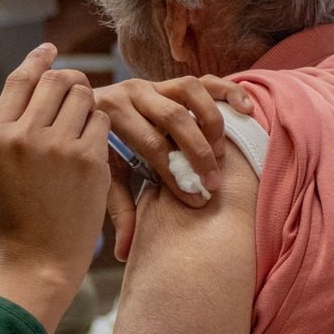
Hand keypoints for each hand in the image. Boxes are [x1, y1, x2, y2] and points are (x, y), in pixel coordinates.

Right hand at [0, 45, 111, 330]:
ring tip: (83, 127)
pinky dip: (101, 130)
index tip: (50, 50)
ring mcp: (57, 146)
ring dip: (88, 105)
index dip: (38, 59)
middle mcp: (23, 135)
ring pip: (84, 96)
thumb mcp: (0, 166)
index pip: (21, 79)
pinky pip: (103, 122)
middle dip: (70, 82)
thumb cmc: (20, 216)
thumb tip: (45, 81)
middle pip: (57, 80)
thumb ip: (16, 126)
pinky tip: (94, 148)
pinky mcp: (88, 158)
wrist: (38, 261)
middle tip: (77, 94)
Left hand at [93, 75, 254, 260]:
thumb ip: (119, 210)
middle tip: (213, 183)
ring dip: (211, 123)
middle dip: (197, 153)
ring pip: (191, 93)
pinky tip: (245, 110)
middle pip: (173, 119)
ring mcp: (155, 83)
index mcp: (111, 115)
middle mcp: (132, 92)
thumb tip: (125, 252)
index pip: (151, 145)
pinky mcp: (174, 82)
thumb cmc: (101, 150)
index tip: (195, 201)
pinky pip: (206, 81)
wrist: (88, 111)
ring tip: (220, 154)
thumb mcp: (106, 176)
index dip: (175, 175)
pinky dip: (229, 92)